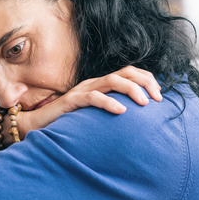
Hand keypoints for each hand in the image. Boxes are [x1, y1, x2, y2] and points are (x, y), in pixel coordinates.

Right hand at [19, 66, 162, 136]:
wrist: (38, 126)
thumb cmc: (70, 124)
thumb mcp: (97, 117)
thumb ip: (113, 113)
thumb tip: (138, 122)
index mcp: (102, 85)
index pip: (130, 73)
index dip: (147, 80)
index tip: (160, 95)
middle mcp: (94, 83)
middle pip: (125, 73)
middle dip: (145, 82)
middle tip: (157, 99)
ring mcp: (83, 90)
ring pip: (112, 80)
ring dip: (131, 89)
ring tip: (144, 103)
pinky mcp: (72, 100)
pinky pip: (93, 97)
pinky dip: (109, 102)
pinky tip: (121, 111)